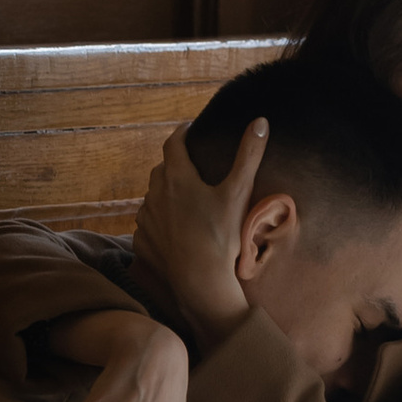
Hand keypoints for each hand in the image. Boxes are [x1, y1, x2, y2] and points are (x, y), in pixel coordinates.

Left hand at [135, 119, 265, 350]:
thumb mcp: (239, 192)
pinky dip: (159, 222)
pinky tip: (174, 230)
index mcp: (177, 177)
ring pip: (153, 197)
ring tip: (184, 203)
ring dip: (165, 195)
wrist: (199, 281)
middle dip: (174, 165)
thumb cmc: (221, 235)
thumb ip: (249, 154)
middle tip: (191, 168)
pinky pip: (148, 224)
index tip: (189, 129)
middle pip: (162, 169)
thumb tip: (260, 121)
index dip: (182, 133)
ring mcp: (146, 218)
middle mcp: (155, 193)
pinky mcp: (141, 240)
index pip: (174, 143)